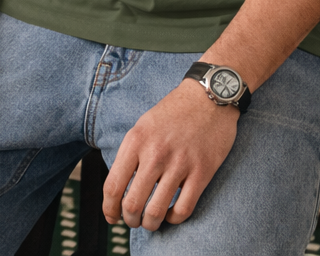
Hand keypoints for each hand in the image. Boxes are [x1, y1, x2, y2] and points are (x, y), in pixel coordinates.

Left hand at [102, 80, 238, 230]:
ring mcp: (180, 164)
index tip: (112, 216)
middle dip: (129, 220)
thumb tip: (121, 186)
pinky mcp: (202, 172)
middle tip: (133, 220)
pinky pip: (183, 210)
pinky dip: (174, 219)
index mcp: (137, 140)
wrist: (209, 95)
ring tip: (151, 221)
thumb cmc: (175, 110)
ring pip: (155, 213)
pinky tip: (172, 213)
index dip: (109, 209)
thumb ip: (132, 153)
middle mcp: (155, 153)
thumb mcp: (144, 124)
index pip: (113, 186)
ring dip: (150, 224)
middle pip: (132, 205)